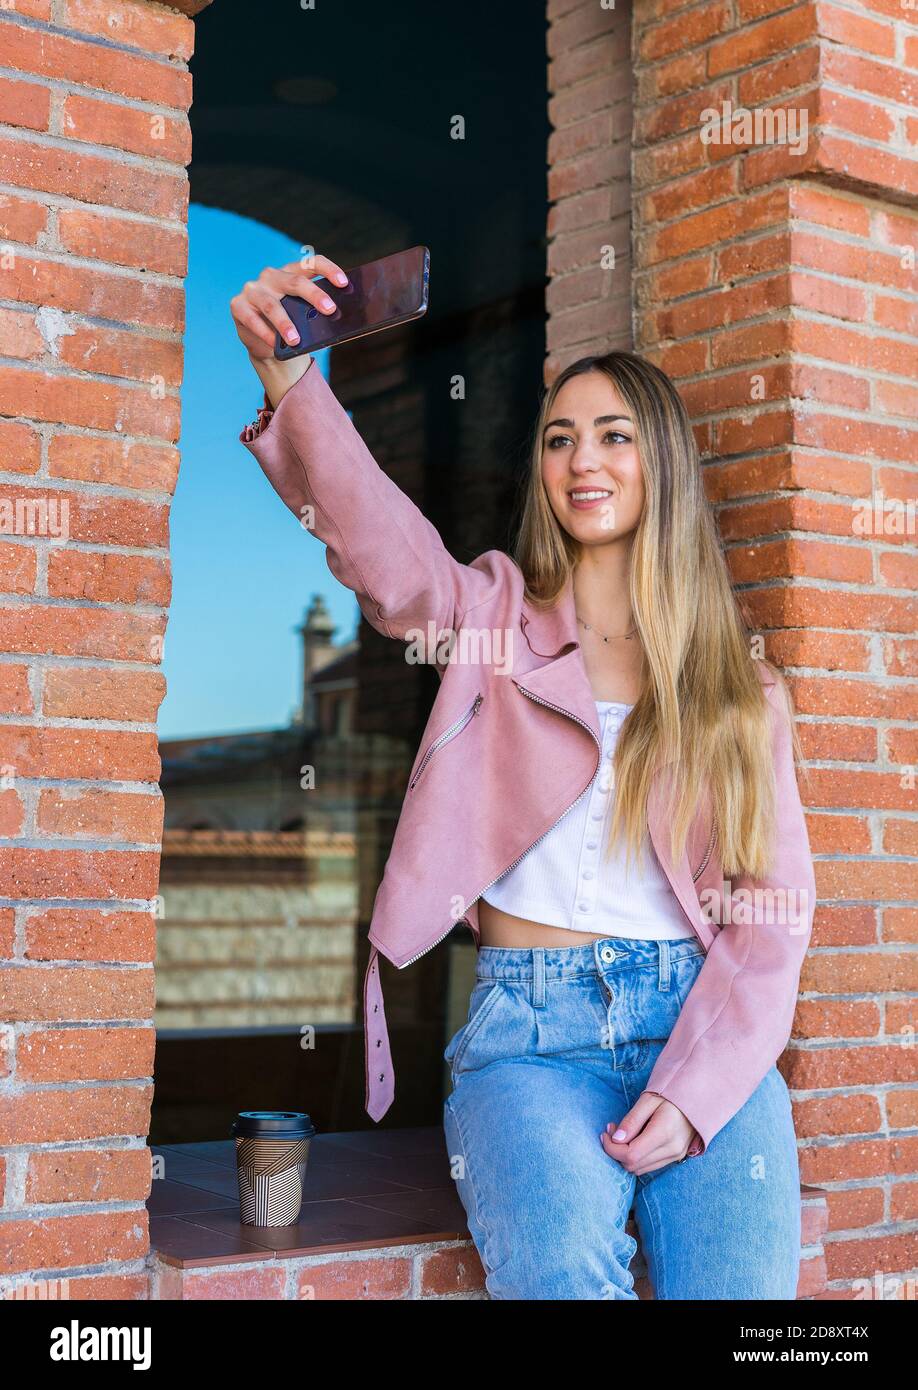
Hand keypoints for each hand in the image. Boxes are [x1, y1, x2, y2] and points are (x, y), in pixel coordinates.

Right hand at [230, 253, 348, 359]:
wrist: (267, 345)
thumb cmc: (291, 327)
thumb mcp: (304, 318)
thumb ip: (315, 314)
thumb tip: (334, 320)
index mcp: (291, 274)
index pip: (311, 264)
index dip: (329, 270)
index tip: (344, 283)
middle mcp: (272, 276)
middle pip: (295, 282)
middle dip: (314, 296)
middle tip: (330, 310)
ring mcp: (253, 290)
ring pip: (272, 305)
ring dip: (285, 323)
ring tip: (296, 340)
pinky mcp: (238, 306)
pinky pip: (252, 319)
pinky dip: (265, 333)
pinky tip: (273, 343)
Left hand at [600, 1091, 697, 1174]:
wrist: (697, 1099)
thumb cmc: (670, 1095)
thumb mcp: (648, 1100)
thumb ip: (632, 1120)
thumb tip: (616, 1139)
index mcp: (663, 1133)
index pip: (630, 1155)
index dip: (612, 1148)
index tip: (605, 1133)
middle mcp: (671, 1149)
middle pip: (633, 1165)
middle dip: (616, 1151)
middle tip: (613, 1130)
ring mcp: (675, 1156)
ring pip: (640, 1169)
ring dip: (625, 1156)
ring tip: (623, 1135)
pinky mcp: (675, 1158)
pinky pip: (649, 1166)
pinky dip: (637, 1158)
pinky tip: (635, 1141)